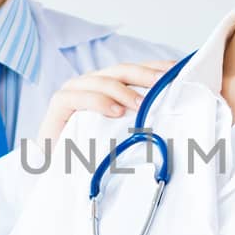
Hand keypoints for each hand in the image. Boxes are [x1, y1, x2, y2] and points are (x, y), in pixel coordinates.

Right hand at [37, 60, 174, 140]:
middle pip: (121, 71)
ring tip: (142, 104)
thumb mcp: (120, 132)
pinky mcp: (59, 103)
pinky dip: (99, 102)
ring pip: (102, 81)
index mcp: (108, 86)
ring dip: (124, 91)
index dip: (155, 67)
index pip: (134, 71)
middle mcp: (92, 82)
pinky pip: (79, 97)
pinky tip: (116, 111)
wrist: (56, 167)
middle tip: (165, 82)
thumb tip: (171, 116)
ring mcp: (74, 90)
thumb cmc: (91, 150)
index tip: (178, 70)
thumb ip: (138, 120)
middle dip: (145, 75)